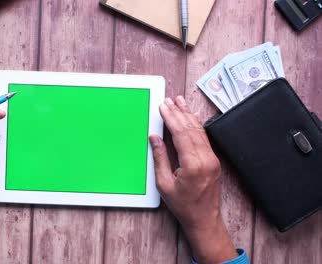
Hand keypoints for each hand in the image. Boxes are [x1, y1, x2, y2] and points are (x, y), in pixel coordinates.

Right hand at [149, 96, 236, 262]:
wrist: (204, 219)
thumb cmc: (184, 206)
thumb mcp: (164, 184)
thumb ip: (160, 158)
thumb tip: (155, 138)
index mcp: (193, 166)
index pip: (181, 134)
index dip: (171, 118)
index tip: (163, 107)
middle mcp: (206, 160)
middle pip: (191, 129)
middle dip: (179, 113)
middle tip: (169, 101)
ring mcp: (212, 159)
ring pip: (200, 131)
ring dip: (188, 115)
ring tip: (180, 102)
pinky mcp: (214, 161)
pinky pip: (204, 138)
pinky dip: (196, 125)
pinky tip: (191, 117)